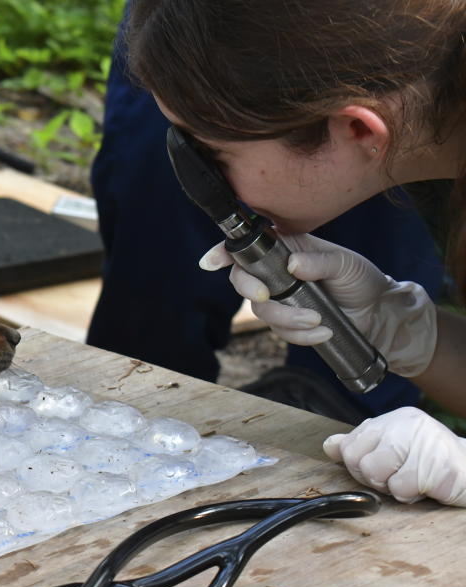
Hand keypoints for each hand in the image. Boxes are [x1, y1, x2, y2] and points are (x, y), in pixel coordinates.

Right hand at [200, 233, 435, 376]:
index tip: (210, 262)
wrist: (378, 313)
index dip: (224, 253)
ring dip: (287, 318)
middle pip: (242, 280)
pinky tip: (324, 332)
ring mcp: (280, 299)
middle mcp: (276, 272)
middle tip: (266, 296)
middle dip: (249, 289)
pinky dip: (300, 335)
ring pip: (261, 311)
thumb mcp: (345, 263)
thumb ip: (319, 261)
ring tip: (318, 319)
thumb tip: (293, 264)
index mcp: (286, 248)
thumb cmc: (361, 279)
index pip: (248, 247)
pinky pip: (280, 332)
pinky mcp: (288, 323)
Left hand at [323, 407, 465, 506]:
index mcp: (392, 420)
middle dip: (375, 480)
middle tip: (398, 477)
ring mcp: (423, 444)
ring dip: (394, 488)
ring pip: (378, 476)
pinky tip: (427, 486)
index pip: (349, 447)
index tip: (379, 470)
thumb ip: (360, 445)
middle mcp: (406, 426)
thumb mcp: (392, 446)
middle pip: (359, 463)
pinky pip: (403, 489)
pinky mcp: (438, 467)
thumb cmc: (429, 461)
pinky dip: (412, 495)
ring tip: (413, 481)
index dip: (358, 467)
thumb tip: (329, 446)